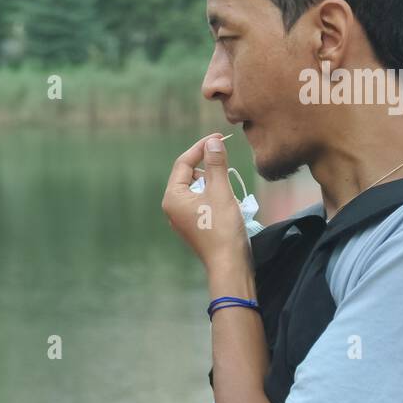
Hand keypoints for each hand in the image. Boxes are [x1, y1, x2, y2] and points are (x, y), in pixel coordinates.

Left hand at [161, 132, 249, 271]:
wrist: (229, 264)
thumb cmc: (222, 228)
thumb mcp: (220, 191)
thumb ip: (216, 165)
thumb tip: (213, 143)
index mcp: (172, 197)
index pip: (183, 163)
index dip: (201, 147)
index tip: (220, 137)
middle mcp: (172, 207)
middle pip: (189, 175)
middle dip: (208, 166)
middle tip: (227, 161)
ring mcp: (182, 218)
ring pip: (197, 189)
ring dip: (213, 182)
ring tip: (229, 188)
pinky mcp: (194, 225)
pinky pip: (202, 202)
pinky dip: (214, 195)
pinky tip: (228, 201)